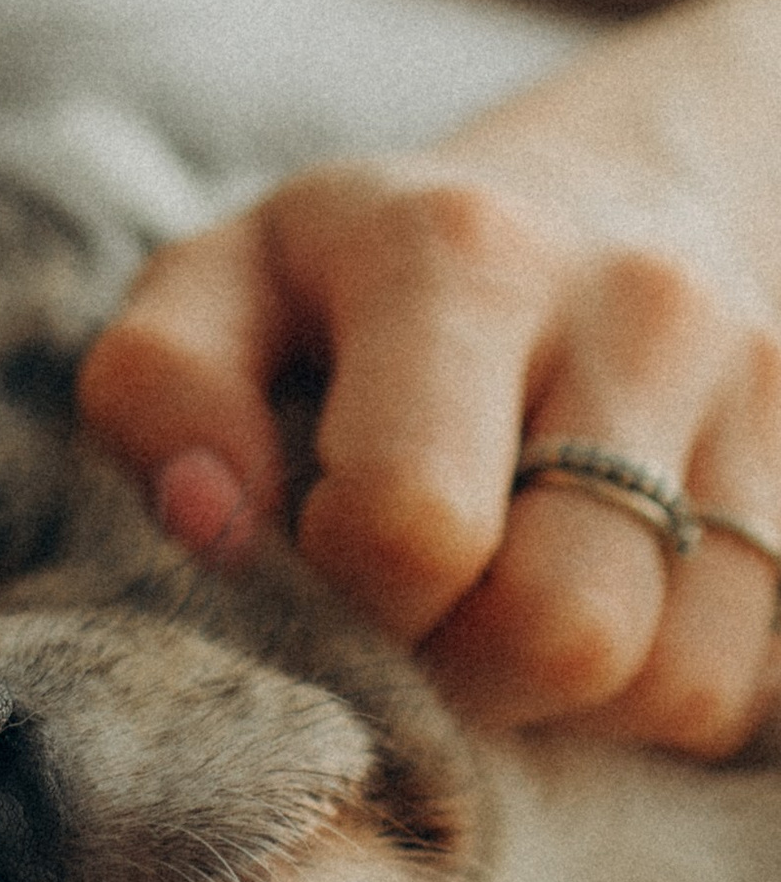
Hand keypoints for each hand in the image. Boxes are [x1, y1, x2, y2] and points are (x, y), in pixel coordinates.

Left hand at [78, 155, 780, 750]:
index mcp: (462, 249)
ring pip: (676, 679)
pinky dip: (660, 693)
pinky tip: (602, 605)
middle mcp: (641, 304)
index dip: (345, 589)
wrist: (622, 185)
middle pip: (562, 628)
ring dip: (565, 696)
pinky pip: (752, 687)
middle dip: (460, 668)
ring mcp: (762, 386)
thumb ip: (161, 388)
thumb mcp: (226, 284)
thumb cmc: (369, 276)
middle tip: (414, 609)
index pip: (411, 525)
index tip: (324, 548)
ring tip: (504, 602)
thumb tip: (209, 518)